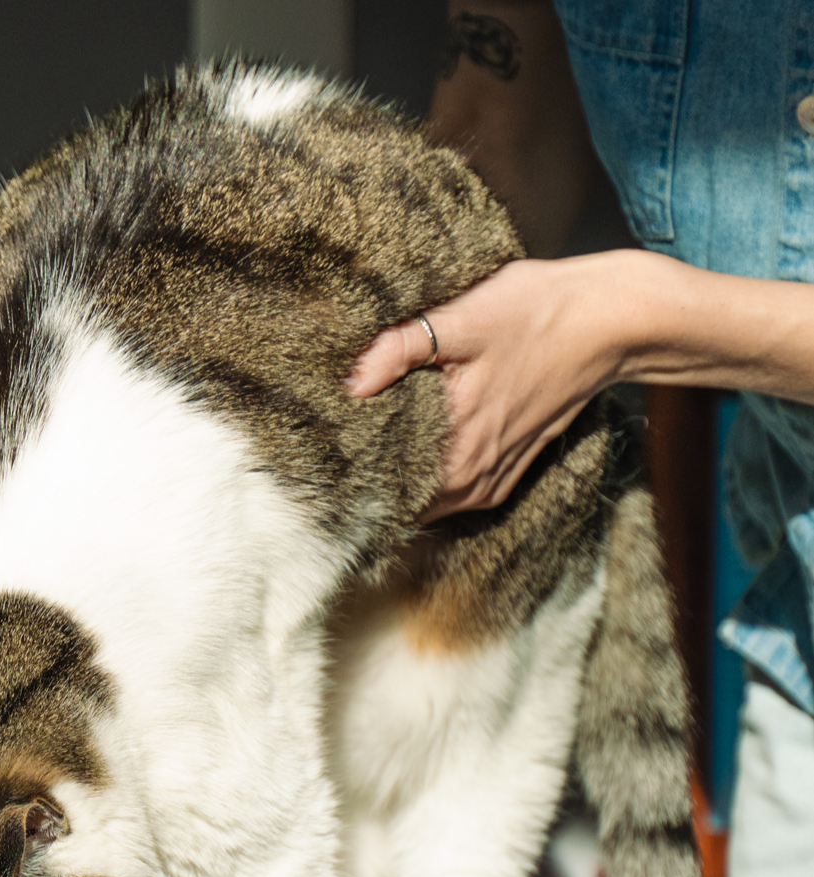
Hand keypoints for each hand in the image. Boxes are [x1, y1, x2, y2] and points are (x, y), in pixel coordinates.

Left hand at [345, 256, 622, 519]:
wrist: (610, 321)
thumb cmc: (538, 312)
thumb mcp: (462, 317)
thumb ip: (400, 348)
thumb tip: (350, 381)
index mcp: (457, 450)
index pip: (385, 494)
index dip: (351, 482)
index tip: (326, 461)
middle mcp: (474, 479)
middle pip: (401, 504)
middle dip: (369, 483)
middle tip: (336, 454)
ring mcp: (494, 480)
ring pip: (428, 504)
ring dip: (400, 484)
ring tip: (367, 451)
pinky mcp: (509, 471)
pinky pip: (456, 495)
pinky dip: (431, 482)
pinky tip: (413, 451)